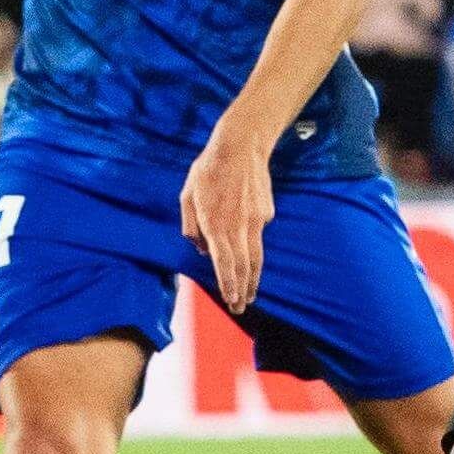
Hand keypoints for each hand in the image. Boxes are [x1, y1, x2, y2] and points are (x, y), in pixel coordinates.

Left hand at [180, 124, 274, 315]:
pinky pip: (257, 233)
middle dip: (242, 291)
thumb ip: (191, 226)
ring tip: (251, 293)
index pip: (225, 264)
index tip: (232, 301)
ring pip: (256, 256)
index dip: (229, 285)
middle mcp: (238, 227)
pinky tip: (247, 242)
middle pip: (244, 267)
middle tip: (241, 307)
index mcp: (216, 224)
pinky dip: (252, 244)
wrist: (240, 146)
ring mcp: (256, 221)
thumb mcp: (187, 196)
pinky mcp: (266, 213)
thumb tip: (203, 248)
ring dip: (253, 279)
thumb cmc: (208, 169)